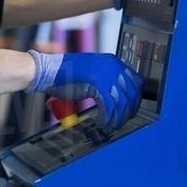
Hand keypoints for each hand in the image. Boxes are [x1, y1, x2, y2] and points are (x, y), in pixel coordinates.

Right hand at [26, 51, 142, 134]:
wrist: (49, 70)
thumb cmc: (66, 73)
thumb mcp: (92, 72)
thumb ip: (107, 80)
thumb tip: (120, 99)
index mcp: (112, 61)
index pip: (137, 81)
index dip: (136, 98)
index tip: (131, 109)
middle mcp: (112, 66)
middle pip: (132, 94)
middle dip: (128, 111)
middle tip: (121, 121)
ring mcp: (106, 74)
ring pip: (121, 103)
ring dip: (117, 118)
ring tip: (110, 125)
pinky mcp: (97, 85)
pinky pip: (109, 108)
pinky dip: (106, 119)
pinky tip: (102, 123)